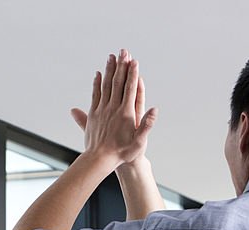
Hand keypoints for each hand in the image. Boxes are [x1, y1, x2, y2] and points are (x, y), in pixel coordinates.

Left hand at [74, 49, 156, 168]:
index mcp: (125, 113)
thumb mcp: (139, 142)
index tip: (134, 61)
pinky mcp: (93, 114)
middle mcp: (112, 108)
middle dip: (121, 66)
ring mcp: (102, 110)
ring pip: (106, 85)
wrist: (99, 159)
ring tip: (111, 56)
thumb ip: (146, 125)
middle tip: (123, 51)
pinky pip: (95, 94)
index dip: (132, 74)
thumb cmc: (121, 153)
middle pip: (117, 83)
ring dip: (109, 70)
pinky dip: (97, 83)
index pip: (129, 89)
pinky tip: (98, 74)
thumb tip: (155, 110)